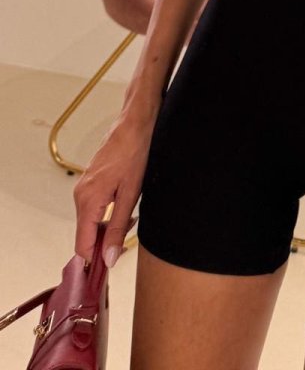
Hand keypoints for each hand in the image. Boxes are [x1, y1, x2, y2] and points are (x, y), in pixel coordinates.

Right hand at [72, 109, 152, 269]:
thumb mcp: (131, 194)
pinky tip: (126, 205)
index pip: (82, 244)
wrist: (136, 122)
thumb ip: (118, 227)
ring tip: (131, 215)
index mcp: (87, 200)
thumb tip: (109, 258)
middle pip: (86, 234)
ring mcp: (84, 187)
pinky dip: (108, 213)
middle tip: (129, 233)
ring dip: (109, 226)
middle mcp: (80, 195)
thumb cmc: (135, 152)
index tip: (108, 268)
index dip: (94, 259)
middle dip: (106, 241)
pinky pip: (95, 208)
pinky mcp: (91, 181)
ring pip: (92, 221)